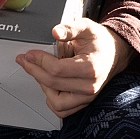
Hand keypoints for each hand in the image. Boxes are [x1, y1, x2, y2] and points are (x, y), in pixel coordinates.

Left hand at [15, 18, 132, 117]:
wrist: (113, 54)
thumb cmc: (99, 42)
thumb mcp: (86, 28)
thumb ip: (70, 28)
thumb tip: (55, 31)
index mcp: (91, 68)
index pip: (57, 69)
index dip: (39, 61)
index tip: (30, 54)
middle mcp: (90, 86)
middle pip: (53, 84)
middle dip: (34, 71)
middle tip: (26, 60)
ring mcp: (87, 97)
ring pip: (57, 103)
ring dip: (43, 87)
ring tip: (39, 72)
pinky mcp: (83, 102)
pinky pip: (63, 110)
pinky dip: (52, 100)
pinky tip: (48, 85)